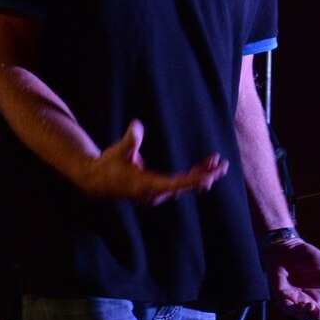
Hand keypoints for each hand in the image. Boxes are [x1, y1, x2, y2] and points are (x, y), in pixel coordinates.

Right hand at [79, 120, 227, 204]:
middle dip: (205, 176)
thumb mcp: (118, 151)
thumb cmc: (108, 165)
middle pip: (185, 187)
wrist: (97, 182)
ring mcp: (158, 194)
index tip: (209, 178)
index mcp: (146, 186)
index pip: (174, 185)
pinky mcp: (159, 191)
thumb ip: (130, 140)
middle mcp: (155, 194)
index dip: (192, 181)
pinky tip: (206, 166)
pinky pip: (181, 185)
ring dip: (202, 175)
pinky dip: (193, 176)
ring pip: (186, 187)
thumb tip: (136, 125)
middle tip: (222, 166)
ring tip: (219, 163)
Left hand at [267, 238, 319, 319]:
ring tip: (310, 306)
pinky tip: (293, 303)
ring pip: (300, 315)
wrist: (288, 247)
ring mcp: (294, 300)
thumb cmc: (308, 256)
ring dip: (305, 314)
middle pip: (315, 317)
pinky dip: (289, 307)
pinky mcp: (281, 296)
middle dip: (318, 318)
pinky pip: (285, 306)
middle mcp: (308, 301)